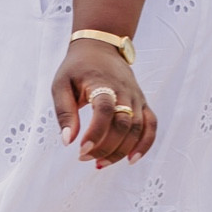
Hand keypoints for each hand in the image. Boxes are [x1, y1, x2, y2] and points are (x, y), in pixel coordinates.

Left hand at [53, 38, 155, 168]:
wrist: (100, 47)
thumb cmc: (77, 68)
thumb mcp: (60, 84)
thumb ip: (64, 112)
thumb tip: (68, 141)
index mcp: (102, 83)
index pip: (105, 109)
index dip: (96, 132)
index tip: (81, 149)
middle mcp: (124, 91)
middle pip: (123, 124)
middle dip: (105, 147)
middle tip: (84, 158)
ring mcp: (136, 97)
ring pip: (137, 129)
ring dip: (120, 151)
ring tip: (100, 164)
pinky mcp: (142, 103)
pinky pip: (151, 126)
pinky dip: (145, 144)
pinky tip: (131, 160)